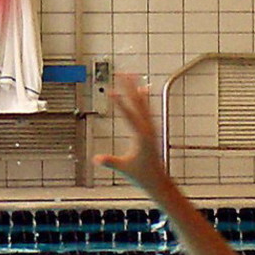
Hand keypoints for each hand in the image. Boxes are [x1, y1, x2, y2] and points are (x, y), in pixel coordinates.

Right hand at [93, 74, 166, 189]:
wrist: (158, 181)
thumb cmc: (142, 175)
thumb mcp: (124, 168)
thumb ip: (110, 162)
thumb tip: (96, 159)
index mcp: (142, 136)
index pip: (128, 115)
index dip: (119, 102)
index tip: (111, 91)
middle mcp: (148, 129)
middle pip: (138, 103)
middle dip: (129, 87)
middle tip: (122, 73)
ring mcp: (151, 128)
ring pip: (144, 104)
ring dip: (136, 88)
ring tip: (131, 74)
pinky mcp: (152, 130)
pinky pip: (147, 109)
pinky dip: (143, 98)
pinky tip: (142, 89)